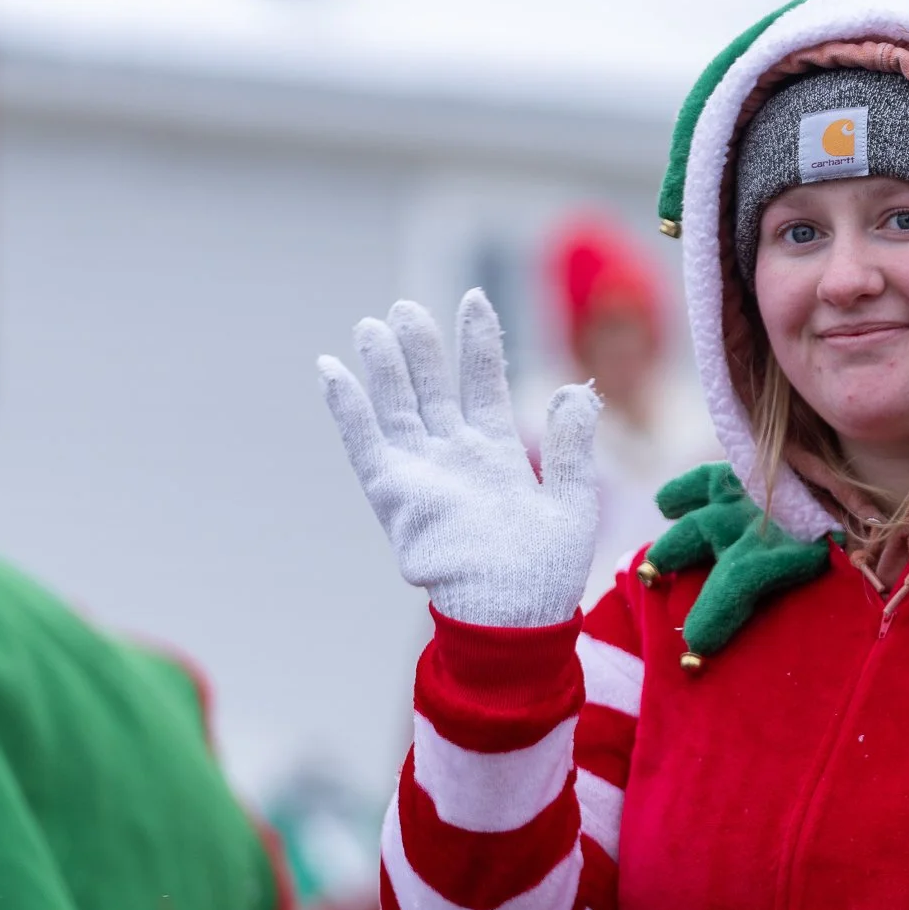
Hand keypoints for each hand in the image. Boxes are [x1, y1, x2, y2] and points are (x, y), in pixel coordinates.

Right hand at [320, 290, 600, 626]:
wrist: (511, 610)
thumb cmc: (546, 569)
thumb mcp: (572, 499)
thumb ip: (572, 444)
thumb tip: (576, 390)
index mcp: (499, 455)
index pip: (484, 385)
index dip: (478, 343)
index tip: (475, 298)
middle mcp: (455, 457)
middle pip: (434, 389)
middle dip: (422, 348)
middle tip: (407, 308)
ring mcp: (422, 473)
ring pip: (398, 407)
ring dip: (386, 367)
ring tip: (374, 323)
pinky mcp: (395, 494)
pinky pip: (365, 443)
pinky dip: (348, 408)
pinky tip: (332, 370)